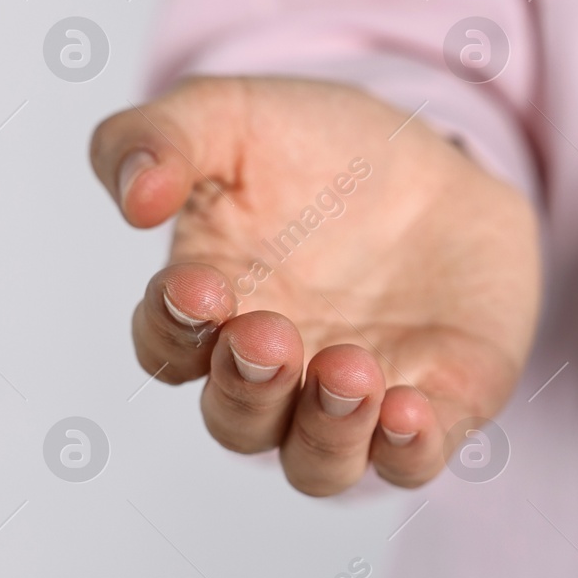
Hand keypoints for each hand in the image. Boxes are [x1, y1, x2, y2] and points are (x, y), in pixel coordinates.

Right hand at [90, 76, 540, 494]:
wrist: (442, 161)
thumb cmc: (318, 150)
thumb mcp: (232, 116)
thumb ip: (165, 137)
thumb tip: (136, 196)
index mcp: (214, 313)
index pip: (167, 347)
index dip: (171, 327)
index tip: (195, 286)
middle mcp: (278, 374)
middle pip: (239, 420)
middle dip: (247, 387)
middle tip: (268, 336)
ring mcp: (358, 400)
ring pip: (320, 461)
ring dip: (326, 431)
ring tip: (347, 373)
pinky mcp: (438, 404)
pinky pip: (413, 458)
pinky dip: (408, 450)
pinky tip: (409, 412)